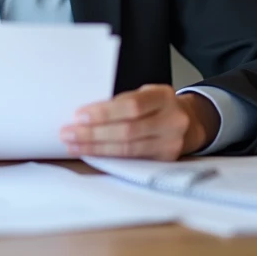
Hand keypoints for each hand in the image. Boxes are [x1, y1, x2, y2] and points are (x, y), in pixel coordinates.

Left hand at [60, 84, 219, 159]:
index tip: (78, 115)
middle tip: (68, 133)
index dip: (104, 112)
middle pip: (128, 130)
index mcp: (164, 96)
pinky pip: (132, 160)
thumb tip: (84, 113)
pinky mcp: (165, 161)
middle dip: (93, 133)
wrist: (188, 122)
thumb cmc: (156, 106)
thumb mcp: (145, 94)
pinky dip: (108, 157)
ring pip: (128, 149)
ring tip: (73, 145)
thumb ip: (123, 102)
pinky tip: (91, 153)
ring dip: (96, 148)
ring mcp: (171, 144)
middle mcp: (172, 120)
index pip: (132, 105)